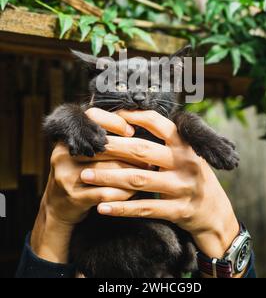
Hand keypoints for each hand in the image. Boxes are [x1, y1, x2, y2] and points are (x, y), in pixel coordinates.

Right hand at [31, 108, 139, 262]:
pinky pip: (107, 193)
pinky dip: (124, 193)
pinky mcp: (75, 198)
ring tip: (148, 173)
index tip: (132, 131)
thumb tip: (134, 127)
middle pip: (105, 147)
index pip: (91, 118)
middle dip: (132, 152)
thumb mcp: (81, 152)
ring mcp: (67, 176)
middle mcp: (63, 154)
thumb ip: (99, 139)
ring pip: (109, 171)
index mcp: (66, 138)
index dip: (114, 122)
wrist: (56, 207)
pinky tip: (135, 191)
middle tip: (150, 156)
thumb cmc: (77, 174)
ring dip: (133, 173)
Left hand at [81, 110, 239, 260]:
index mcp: (185, 144)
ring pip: (138, 179)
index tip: (109, 117)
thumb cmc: (193, 176)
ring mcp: (182, 187)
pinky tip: (101, 207)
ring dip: (108, 178)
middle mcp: (185, 162)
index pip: (157, 123)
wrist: (215, 212)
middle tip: (89, 147)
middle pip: (141, 150)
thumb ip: (166, 140)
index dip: (132, 117)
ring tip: (85, 175)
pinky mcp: (177, 210)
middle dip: (111, 147)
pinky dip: (121, 208)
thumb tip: (132, 120)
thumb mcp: (187, 153)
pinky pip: (144, 208)